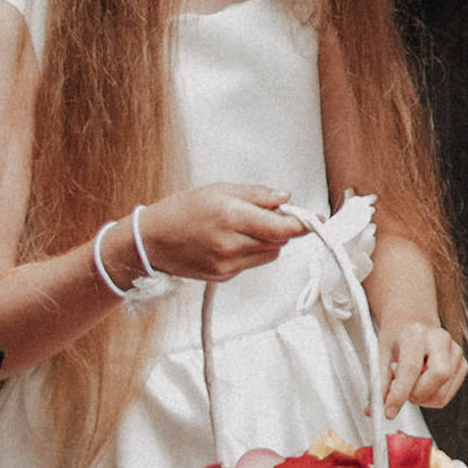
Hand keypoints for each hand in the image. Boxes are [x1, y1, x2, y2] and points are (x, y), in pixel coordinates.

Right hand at [133, 182, 301, 282]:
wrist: (151, 241)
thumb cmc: (181, 212)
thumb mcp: (220, 190)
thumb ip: (257, 195)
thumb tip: (285, 198)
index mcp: (232, 217)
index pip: (282, 226)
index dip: (303, 223)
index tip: (316, 218)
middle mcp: (231, 244)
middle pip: (279, 241)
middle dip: (283, 228)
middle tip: (273, 215)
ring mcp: (227, 264)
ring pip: (269, 254)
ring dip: (268, 241)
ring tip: (246, 227)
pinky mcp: (222, 277)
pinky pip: (251, 263)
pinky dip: (251, 252)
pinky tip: (233, 241)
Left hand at [380, 314, 467, 412]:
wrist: (414, 320)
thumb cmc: (397, 336)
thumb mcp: (381, 353)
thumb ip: (380, 381)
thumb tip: (377, 408)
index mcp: (416, 333)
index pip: (412, 368)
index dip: (400, 393)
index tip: (389, 411)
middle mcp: (441, 339)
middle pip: (438, 376)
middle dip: (416, 394)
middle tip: (402, 389)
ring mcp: (456, 351)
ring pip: (442, 393)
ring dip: (422, 398)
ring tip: (412, 384)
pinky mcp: (462, 365)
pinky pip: (446, 396)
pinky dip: (431, 398)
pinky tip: (423, 383)